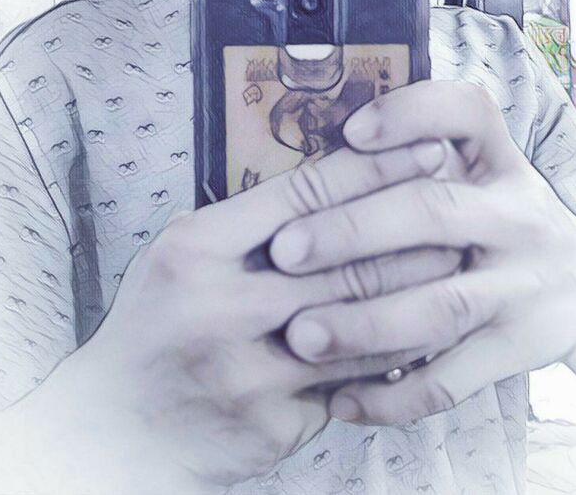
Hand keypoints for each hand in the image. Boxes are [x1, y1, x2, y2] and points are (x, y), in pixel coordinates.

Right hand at [6, 137, 460, 494]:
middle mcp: (222, 307)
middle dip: (416, 232)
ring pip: (363, 327)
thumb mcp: (177, 253)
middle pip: (347, 262)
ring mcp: (249, 373)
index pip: (303, 193)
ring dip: (419, 295)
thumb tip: (328, 188)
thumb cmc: (153, 323)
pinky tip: (423, 334)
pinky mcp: (272, 425)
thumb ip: (244, 223)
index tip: (426, 149)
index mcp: (196, 248)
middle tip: (460, 206)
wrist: (115, 426)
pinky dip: (391, 357)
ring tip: (459, 265)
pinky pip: (350, 383)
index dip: (375, 168)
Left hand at [270, 81, 575, 434]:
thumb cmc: (499, 218)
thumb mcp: (481, 173)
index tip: (351, 132)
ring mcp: (519, 284)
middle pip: (433, 212)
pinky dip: (394, 396)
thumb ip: (416, 161)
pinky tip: (341, 400)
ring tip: (300, 336)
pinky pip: (453, 379)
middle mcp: (514, 215)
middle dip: (354, 230)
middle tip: (285, 250)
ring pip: (439, 306)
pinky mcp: (518, 346)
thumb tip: (313, 164)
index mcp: (499, 162)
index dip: (410, 115)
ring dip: (365, 324)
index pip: (468, 113)